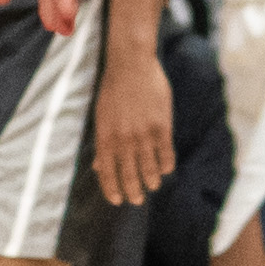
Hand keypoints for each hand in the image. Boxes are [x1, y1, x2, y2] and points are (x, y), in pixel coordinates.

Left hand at [92, 32, 173, 205]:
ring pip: (149, 169)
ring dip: (151, 181)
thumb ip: (103, 143)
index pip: (107, 173)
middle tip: (137, 199)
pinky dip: (166, 165)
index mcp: (106, 137)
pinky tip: (165, 169)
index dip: (112, 190)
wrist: (131, 65)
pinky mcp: (161, 127)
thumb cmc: (113, 89)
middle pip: (129, 175)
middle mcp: (124, 140)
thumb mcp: (101, 116)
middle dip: (133, 191)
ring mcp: (143, 134)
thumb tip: (98, 167)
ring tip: (152, 185)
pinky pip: (166, 154)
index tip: (117, 200)